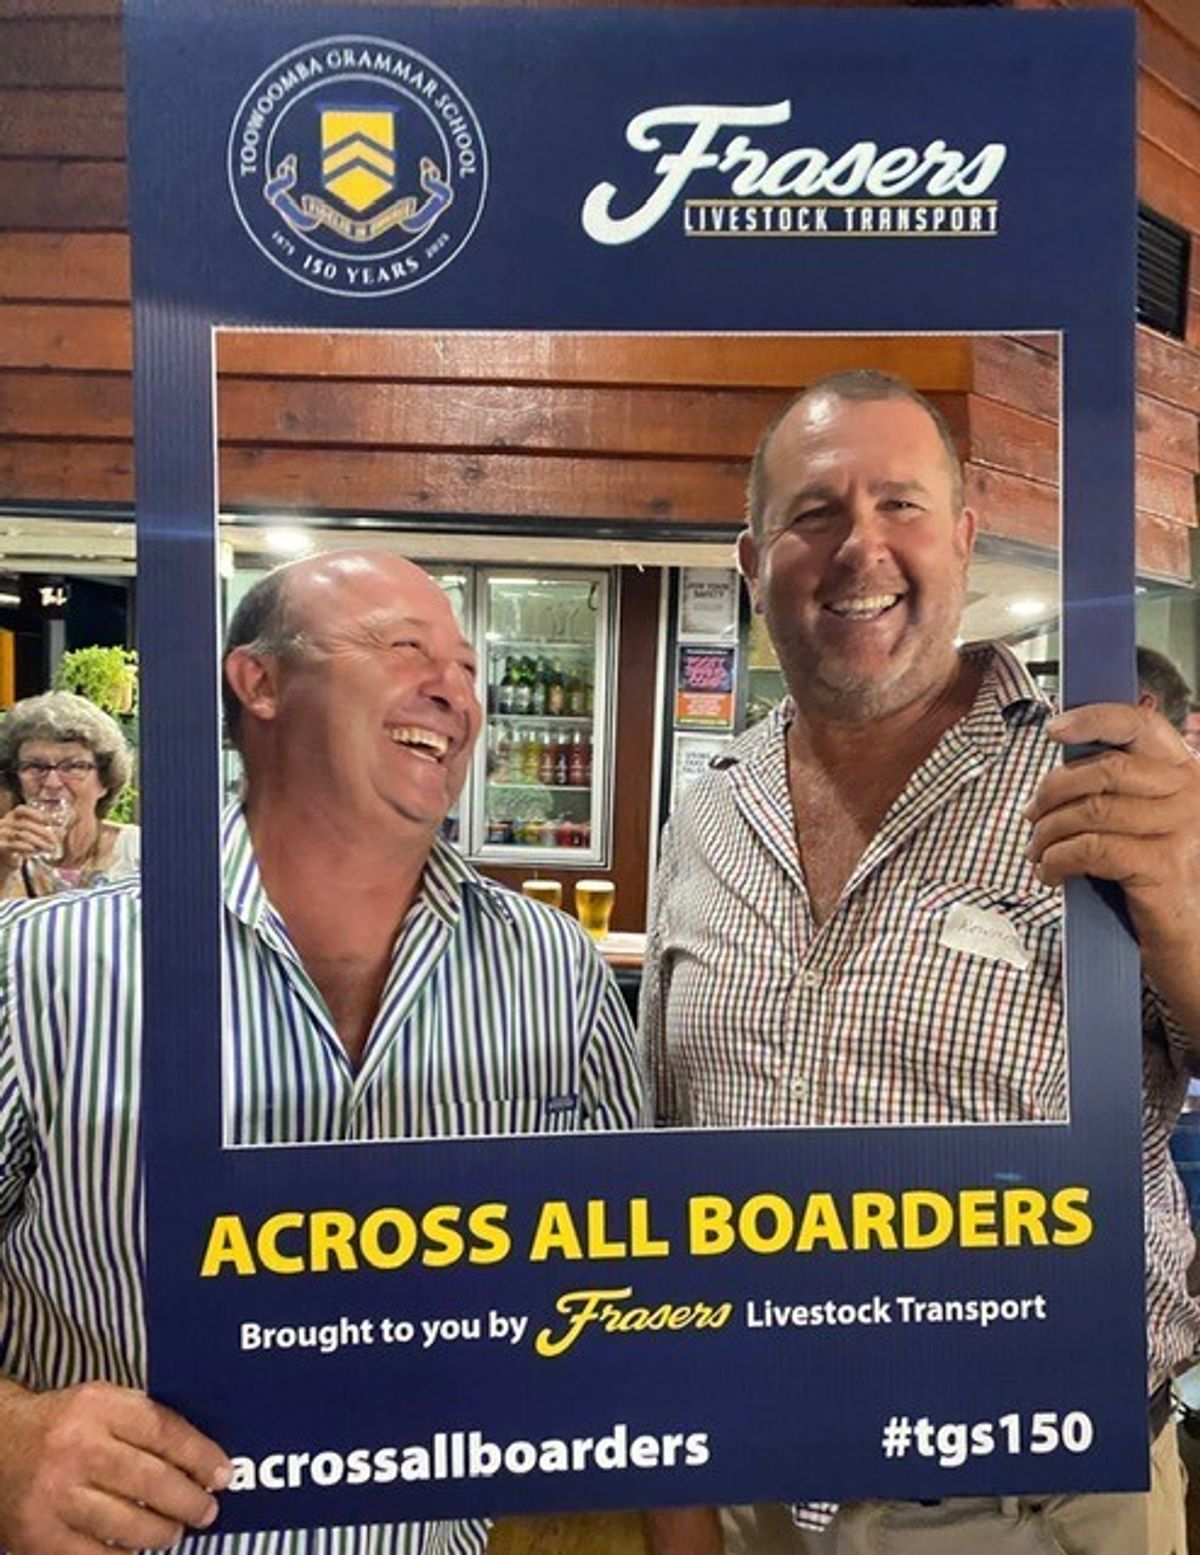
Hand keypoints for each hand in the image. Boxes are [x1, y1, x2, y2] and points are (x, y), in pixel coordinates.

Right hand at [0, 806, 60, 878]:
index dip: (37, 814)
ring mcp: (0, 835)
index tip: (51, 821)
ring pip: (21, 834)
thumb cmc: (18, 847)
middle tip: (55, 841)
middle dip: (43, 832)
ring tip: (50, 848)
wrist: (2, 863)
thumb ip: (44, 833)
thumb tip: (61, 831)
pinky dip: (25, 846)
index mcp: (11, 818)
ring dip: (38, 841)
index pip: (21, 810)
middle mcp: (3, 824)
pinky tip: (34, 850)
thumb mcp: (31, 838)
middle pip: (25, 824)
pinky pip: (12, 844)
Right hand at [0, 1380, 231, 1554]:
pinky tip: (135, 1551)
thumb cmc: (65, 1424)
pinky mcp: (38, 1536)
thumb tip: (203, 1458)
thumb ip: (146, 1422)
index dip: (200, 1456)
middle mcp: (76, 1448)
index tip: (222, 1474)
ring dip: (160, 1533)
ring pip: (126, 1524)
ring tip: (173, 1532)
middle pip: (149, 1480)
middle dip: (187, 1501)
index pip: (163, 1430)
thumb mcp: (103, 1402)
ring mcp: (55, 1495)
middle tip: (206, 1511)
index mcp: (97, 1407)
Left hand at [1026, 703, 1199, 995]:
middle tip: (1031, 816)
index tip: (1054, 728)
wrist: (1189, 938)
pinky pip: (1090, 849)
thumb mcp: (1144, 821)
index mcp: (1185, 772)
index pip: (1141, 724)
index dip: (1094, 719)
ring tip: (1036, 851)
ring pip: (1090, 811)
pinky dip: (1057, 860)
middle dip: (1053, 790)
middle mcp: (1189, 794)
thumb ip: (1118, 790)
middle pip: (1104, 769)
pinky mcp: (1162, 866)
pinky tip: (1050, 873)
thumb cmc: (1156, 877)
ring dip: (1048, 832)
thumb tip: (1060, 772)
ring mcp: (1180, 830)